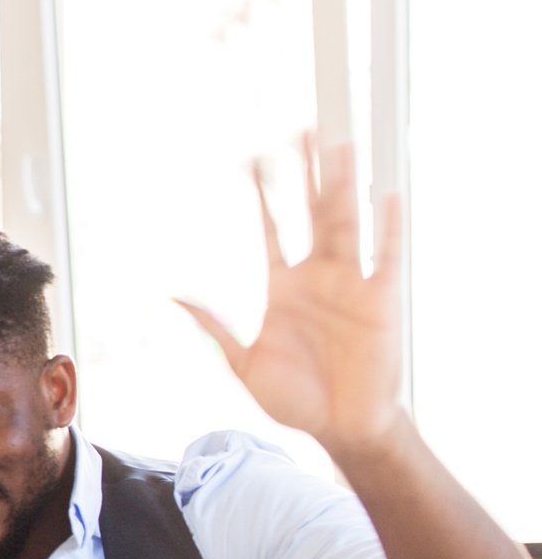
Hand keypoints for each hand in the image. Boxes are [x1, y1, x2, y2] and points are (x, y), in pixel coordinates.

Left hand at [177, 140, 406, 458]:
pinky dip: (386, 227)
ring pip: (345, 222)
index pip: (272, 228)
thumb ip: (212, 327)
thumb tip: (173, 295)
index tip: (252, 159)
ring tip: (340, 145)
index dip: (263, 196)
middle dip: (306, 173)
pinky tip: (385, 194)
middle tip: (301, 129)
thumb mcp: (243, 364)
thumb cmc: (294, 400)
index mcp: (283, 287)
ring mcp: (350, 284)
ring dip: (343, 184)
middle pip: (311, 211)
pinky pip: (385, 257)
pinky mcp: (380, 300)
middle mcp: (318, 276)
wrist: (340, 428)